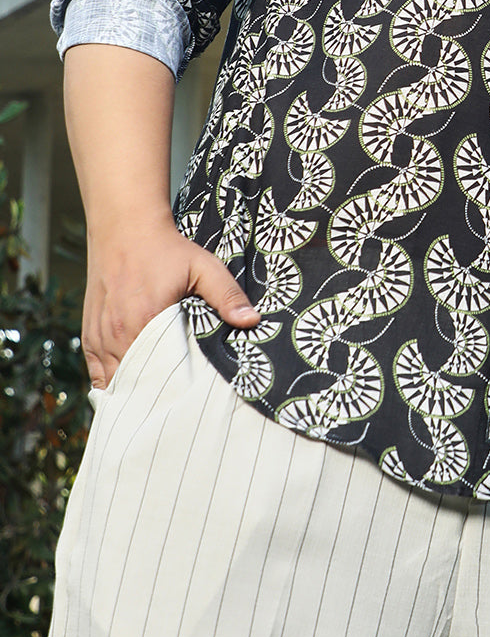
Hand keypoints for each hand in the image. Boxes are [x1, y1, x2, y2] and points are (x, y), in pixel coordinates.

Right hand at [82, 217, 258, 389]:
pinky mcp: (89, 333)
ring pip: (112, 382)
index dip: (172, 392)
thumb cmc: (166, 248)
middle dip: (152, 398)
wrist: (125, 227)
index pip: (156, 376)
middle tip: (174, 408)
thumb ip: (227, 296)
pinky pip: (97, 372)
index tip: (188, 400)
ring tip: (155, 402)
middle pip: (133, 384)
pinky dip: (112, 382)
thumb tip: (252, 321)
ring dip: (132, 391)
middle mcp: (116, 333)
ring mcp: (99, 335)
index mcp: (144, 321)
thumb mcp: (203, 267)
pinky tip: (131, 388)